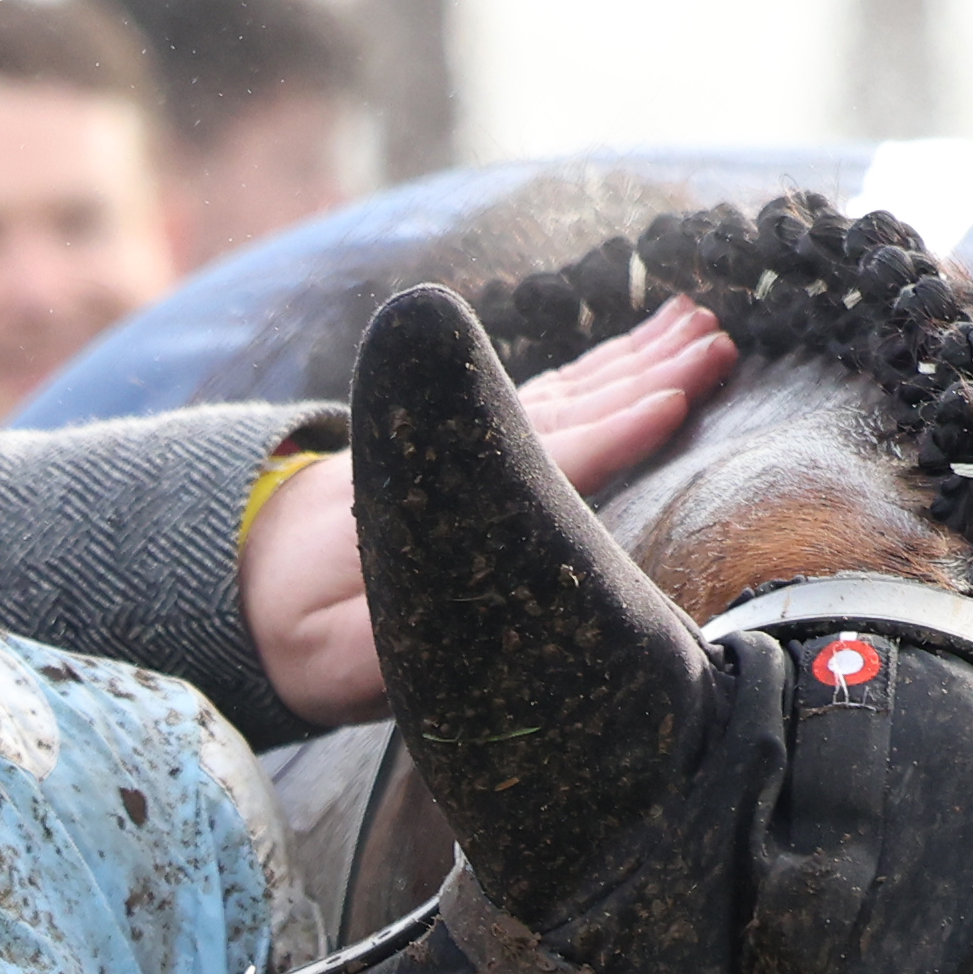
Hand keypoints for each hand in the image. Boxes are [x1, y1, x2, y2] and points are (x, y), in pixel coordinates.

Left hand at [241, 296, 735, 725]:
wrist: (255, 591)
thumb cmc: (306, 636)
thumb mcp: (335, 649)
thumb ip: (380, 636)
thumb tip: (420, 630)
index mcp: (450, 516)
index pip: (546, 466)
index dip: (613, 436)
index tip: (675, 402)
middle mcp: (466, 467)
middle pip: (572, 413)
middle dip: (647, 378)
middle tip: (718, 341)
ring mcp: (473, 453)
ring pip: (567, 396)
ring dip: (635, 362)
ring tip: (699, 324)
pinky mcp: (477, 454)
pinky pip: (550, 404)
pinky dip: (601, 375)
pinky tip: (643, 353)